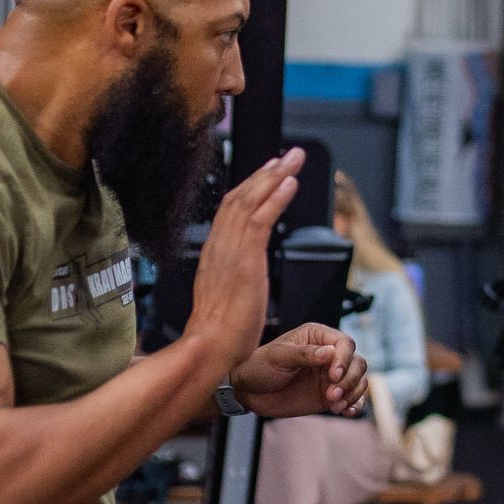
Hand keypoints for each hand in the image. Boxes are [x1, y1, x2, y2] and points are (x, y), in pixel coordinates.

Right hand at [186, 148, 303, 378]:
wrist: (210, 350)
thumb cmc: (220, 335)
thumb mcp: (228, 298)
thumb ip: (234, 280)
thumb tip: (243, 279)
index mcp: (214, 255)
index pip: (230, 210)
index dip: (251, 187)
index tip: (269, 172)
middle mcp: (218, 246)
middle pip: (240, 197)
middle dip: (266, 172)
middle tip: (288, 154)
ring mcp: (229, 252)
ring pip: (249, 201)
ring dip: (274, 176)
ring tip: (293, 159)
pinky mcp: (244, 261)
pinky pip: (260, 220)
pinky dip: (275, 198)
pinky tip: (290, 184)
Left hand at [232, 326, 368, 421]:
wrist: (249, 392)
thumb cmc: (259, 366)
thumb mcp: (278, 357)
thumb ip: (304, 354)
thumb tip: (330, 353)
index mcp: (317, 337)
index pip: (345, 343)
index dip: (344, 359)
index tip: (333, 375)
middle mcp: (329, 354)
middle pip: (357, 362)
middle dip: (349, 379)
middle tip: (332, 394)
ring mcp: (331, 376)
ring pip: (359, 380)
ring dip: (352, 393)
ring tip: (335, 405)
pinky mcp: (330, 395)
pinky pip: (353, 398)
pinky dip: (355, 405)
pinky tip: (346, 412)